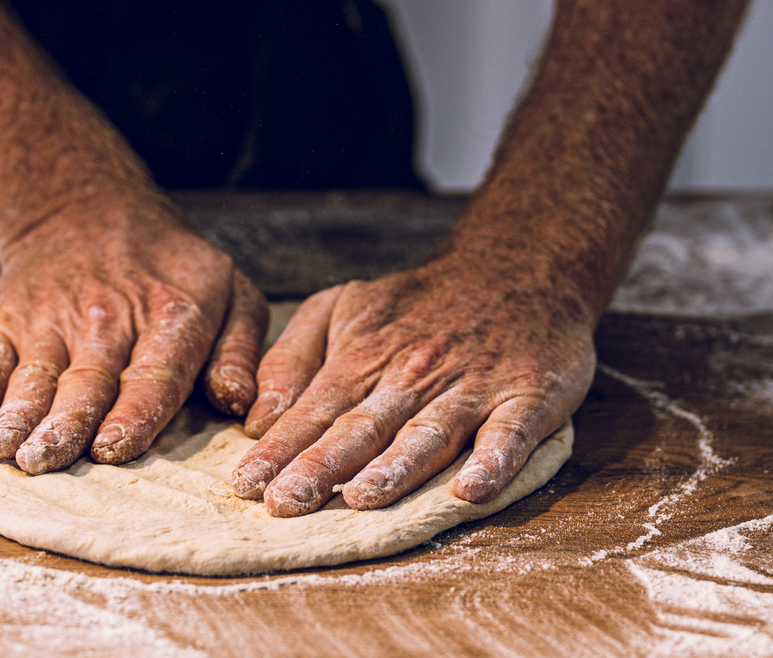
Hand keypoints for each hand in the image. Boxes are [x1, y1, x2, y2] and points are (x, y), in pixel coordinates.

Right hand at [0, 197, 268, 472]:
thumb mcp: (229, 293)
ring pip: (34, 373)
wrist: (89, 212)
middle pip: (87, 380)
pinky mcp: (7, 316)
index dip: (132, 412)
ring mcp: (51, 316)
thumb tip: (237, 403)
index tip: (112, 447)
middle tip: (45, 459)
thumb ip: (240, 351)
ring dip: (16, 413)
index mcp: (172, 314)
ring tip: (4, 449)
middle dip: (65, 423)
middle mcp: (108, 316)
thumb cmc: (171, 272)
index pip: (154, 373)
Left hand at [229, 246, 595, 516]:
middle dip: (322, 466)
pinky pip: (511, 433)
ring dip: (395, 467)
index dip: (280, 449)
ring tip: (362, 498)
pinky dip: (493, 461)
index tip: (244, 486)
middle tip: (285, 503)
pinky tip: (471, 491)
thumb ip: (294, 359)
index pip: (314, 409)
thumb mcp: (342, 307)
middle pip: (363, 426)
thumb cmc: (418, 305)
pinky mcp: (527, 397)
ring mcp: (472, 387)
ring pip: (429, 432)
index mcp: (364, 357)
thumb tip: (258, 419)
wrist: (518, 269)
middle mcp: (413, 374)